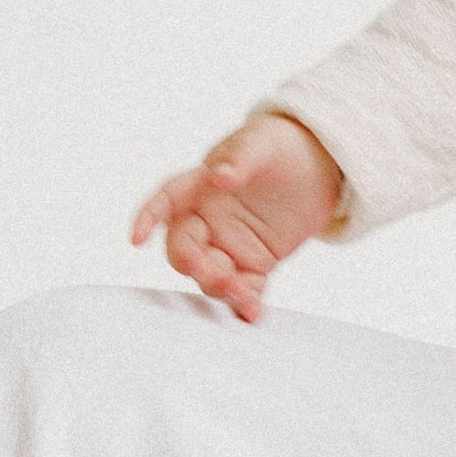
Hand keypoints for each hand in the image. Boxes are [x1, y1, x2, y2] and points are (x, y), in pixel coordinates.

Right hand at [130, 110, 343, 320]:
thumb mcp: (262, 143)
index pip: (166, 201)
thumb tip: (219, 174)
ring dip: (220, 287)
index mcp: (199, 187)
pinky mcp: (255, 263)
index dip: (148, 218)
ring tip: (242, 295)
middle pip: (185, 249)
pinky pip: (244, 287)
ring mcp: (229, 244)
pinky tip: (253, 313)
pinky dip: (246, 302)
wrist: (317, 165)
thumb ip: (239, 158)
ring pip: (211, 274)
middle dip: (193, 264)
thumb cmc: (279, 146)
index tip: (138, 238)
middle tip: (213, 273)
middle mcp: (207, 220)